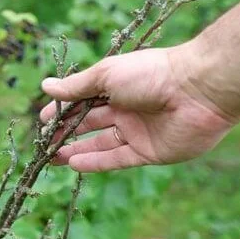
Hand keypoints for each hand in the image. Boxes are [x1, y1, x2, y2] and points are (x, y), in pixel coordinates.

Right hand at [39, 46, 238, 171]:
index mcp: (117, 85)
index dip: (63, 110)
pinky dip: (95, 162)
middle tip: (43, 143)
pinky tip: (74, 163)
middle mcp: (126, 108)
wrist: (198, 91)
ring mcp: (138, 131)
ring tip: (53, 158)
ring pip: (101, 144)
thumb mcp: (106, 75)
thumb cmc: (150, 74)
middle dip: (66, 132)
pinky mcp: (149, 152)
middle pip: (90, 123)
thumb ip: (76, 86)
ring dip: (76, 150)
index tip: (41, 121)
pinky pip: (117, 159)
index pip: (83, 99)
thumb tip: (45, 86)